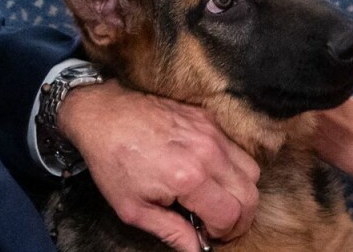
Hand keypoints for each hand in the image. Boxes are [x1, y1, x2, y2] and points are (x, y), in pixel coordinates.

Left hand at [57, 80, 259, 251]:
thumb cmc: (112, 160)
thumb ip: (171, 232)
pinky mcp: (207, 118)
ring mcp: (210, 131)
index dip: (223, 233)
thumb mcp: (134, 208)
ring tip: (214, 199)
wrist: (101, 114)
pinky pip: (236, 148)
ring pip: (250, 170)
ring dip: (239, 191)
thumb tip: (196, 250)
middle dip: (238, 217)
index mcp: (188, 177)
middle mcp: (207, 152)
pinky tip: (208, 174)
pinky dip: (231, 166)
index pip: (231, 216)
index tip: (207, 234)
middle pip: (250, 195)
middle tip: (216, 223)